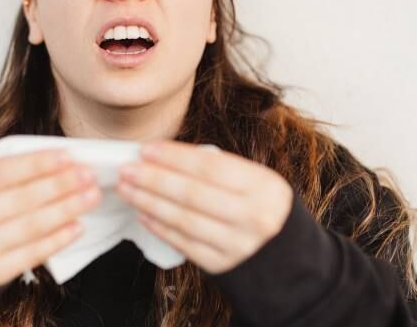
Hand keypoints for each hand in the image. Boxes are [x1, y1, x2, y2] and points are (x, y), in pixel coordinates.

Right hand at [0, 149, 100, 285]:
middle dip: (61, 184)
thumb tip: (52, 160)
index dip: (37, 163)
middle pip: (22, 199)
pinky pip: (32, 254)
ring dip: (67, 208)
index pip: (1, 172)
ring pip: (32, 226)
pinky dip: (58, 238)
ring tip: (90, 195)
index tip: (68, 154)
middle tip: (88, 173)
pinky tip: (77, 225)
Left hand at [115, 140, 293, 274]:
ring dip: (149, 202)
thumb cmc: (263, 210)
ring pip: (183, 219)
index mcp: (264, 186)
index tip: (146, 149)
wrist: (289, 260)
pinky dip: (159, 226)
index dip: (174, 157)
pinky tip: (143, 213)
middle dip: (153, 179)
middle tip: (127, 168)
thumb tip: (166, 157)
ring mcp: (238, 244)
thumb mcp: (257, 183)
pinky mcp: (223, 266)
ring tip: (127, 188)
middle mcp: (253, 216)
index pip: (210, 166)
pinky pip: (183, 242)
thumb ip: (220, 171)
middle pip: (192, 193)